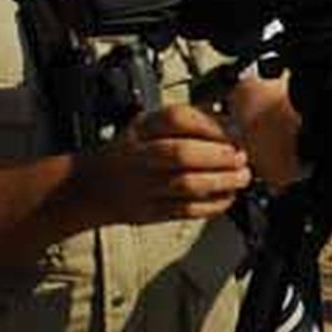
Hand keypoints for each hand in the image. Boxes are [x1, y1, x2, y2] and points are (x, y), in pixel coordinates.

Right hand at [77, 104, 251, 223]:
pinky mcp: (149, 212)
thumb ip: (185, 123)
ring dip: (221, 181)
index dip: (210, 125)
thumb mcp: (148, 126)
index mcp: (141, 129)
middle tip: (242, 157)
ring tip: (241, 177)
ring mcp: (143, 186)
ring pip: (186, 184)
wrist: (90, 187)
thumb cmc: (128, 153)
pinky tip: (227, 197)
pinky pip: (185, 210)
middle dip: (219, 156)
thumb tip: (231, 123)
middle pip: (181, 153)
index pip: (176, 119)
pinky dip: (212, 205)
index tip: (234, 131)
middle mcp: (139, 156)